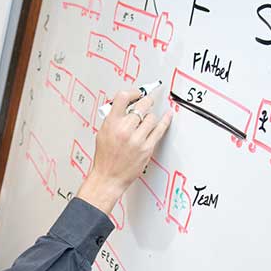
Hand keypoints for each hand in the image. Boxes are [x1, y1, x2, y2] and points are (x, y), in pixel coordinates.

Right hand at [76, 89, 172, 213]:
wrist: (109, 177)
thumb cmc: (105, 157)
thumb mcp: (102, 133)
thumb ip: (113, 118)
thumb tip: (124, 106)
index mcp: (111, 123)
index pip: (123, 97)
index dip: (133, 92)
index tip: (137, 93)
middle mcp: (124, 130)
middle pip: (142, 105)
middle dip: (146, 101)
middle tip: (148, 101)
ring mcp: (137, 139)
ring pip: (151, 117)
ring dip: (150, 116)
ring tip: (147, 119)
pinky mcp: (147, 148)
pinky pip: (159, 130)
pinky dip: (165, 121)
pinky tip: (168, 116)